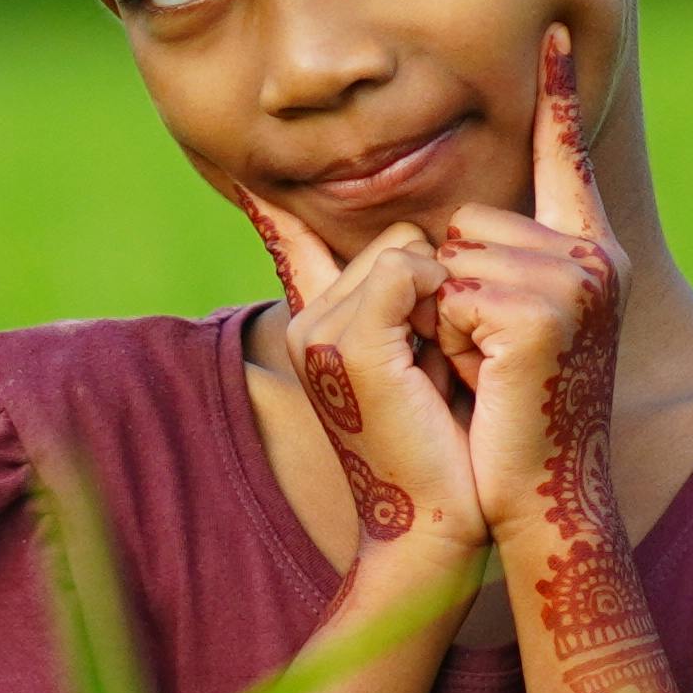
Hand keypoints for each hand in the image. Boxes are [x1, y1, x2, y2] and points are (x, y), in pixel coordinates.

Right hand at [235, 181, 485, 554]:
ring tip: (451, 364)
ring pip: (404, 247)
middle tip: (451, 357)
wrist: (437, 524)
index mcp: (318, 324)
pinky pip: (410, 269)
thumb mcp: (427, 363)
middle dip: (440, 280)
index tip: (239, 168)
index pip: (291, 239)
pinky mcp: (349, 344)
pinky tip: (453, 353)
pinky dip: (447, 299)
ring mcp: (320, 331)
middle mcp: (309, 321)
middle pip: (393, 237)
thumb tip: (433, 254)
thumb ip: (412, 307)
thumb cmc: (449, 446)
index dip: (270, 205)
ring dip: (449, 293)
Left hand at [435, 26, 624, 561]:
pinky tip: (487, 380)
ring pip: (455, 252)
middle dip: (450, 290)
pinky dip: (448, 338)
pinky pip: (453, 289)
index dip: (560, 96)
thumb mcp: (489, 331)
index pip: (565, 159)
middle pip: (469, 219)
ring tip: (486, 374)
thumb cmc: (504, 426)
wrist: (534, 502)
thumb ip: (469, 267)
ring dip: (445, 319)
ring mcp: (581, 280)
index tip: (554, 33)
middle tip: (486, 362)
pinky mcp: (550, 310)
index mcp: (588, 255)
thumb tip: (426, 225)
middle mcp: (596, 257)